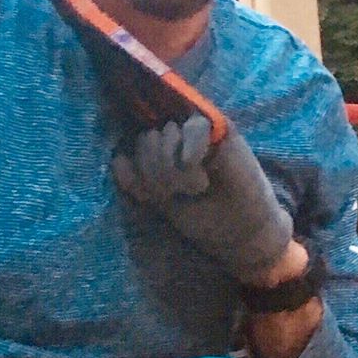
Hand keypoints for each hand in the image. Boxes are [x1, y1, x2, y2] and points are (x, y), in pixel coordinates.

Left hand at [112, 115, 294, 284]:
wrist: (240, 230)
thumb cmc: (202, 216)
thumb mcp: (161, 202)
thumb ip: (138, 182)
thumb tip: (118, 159)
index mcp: (160, 153)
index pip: (134, 146)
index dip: (139, 171)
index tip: (155, 196)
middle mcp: (176, 137)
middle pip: (146, 139)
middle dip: (156, 173)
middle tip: (178, 193)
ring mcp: (197, 132)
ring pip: (165, 133)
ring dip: (176, 168)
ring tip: (196, 187)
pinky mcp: (221, 130)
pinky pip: (193, 127)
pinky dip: (191, 152)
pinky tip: (201, 173)